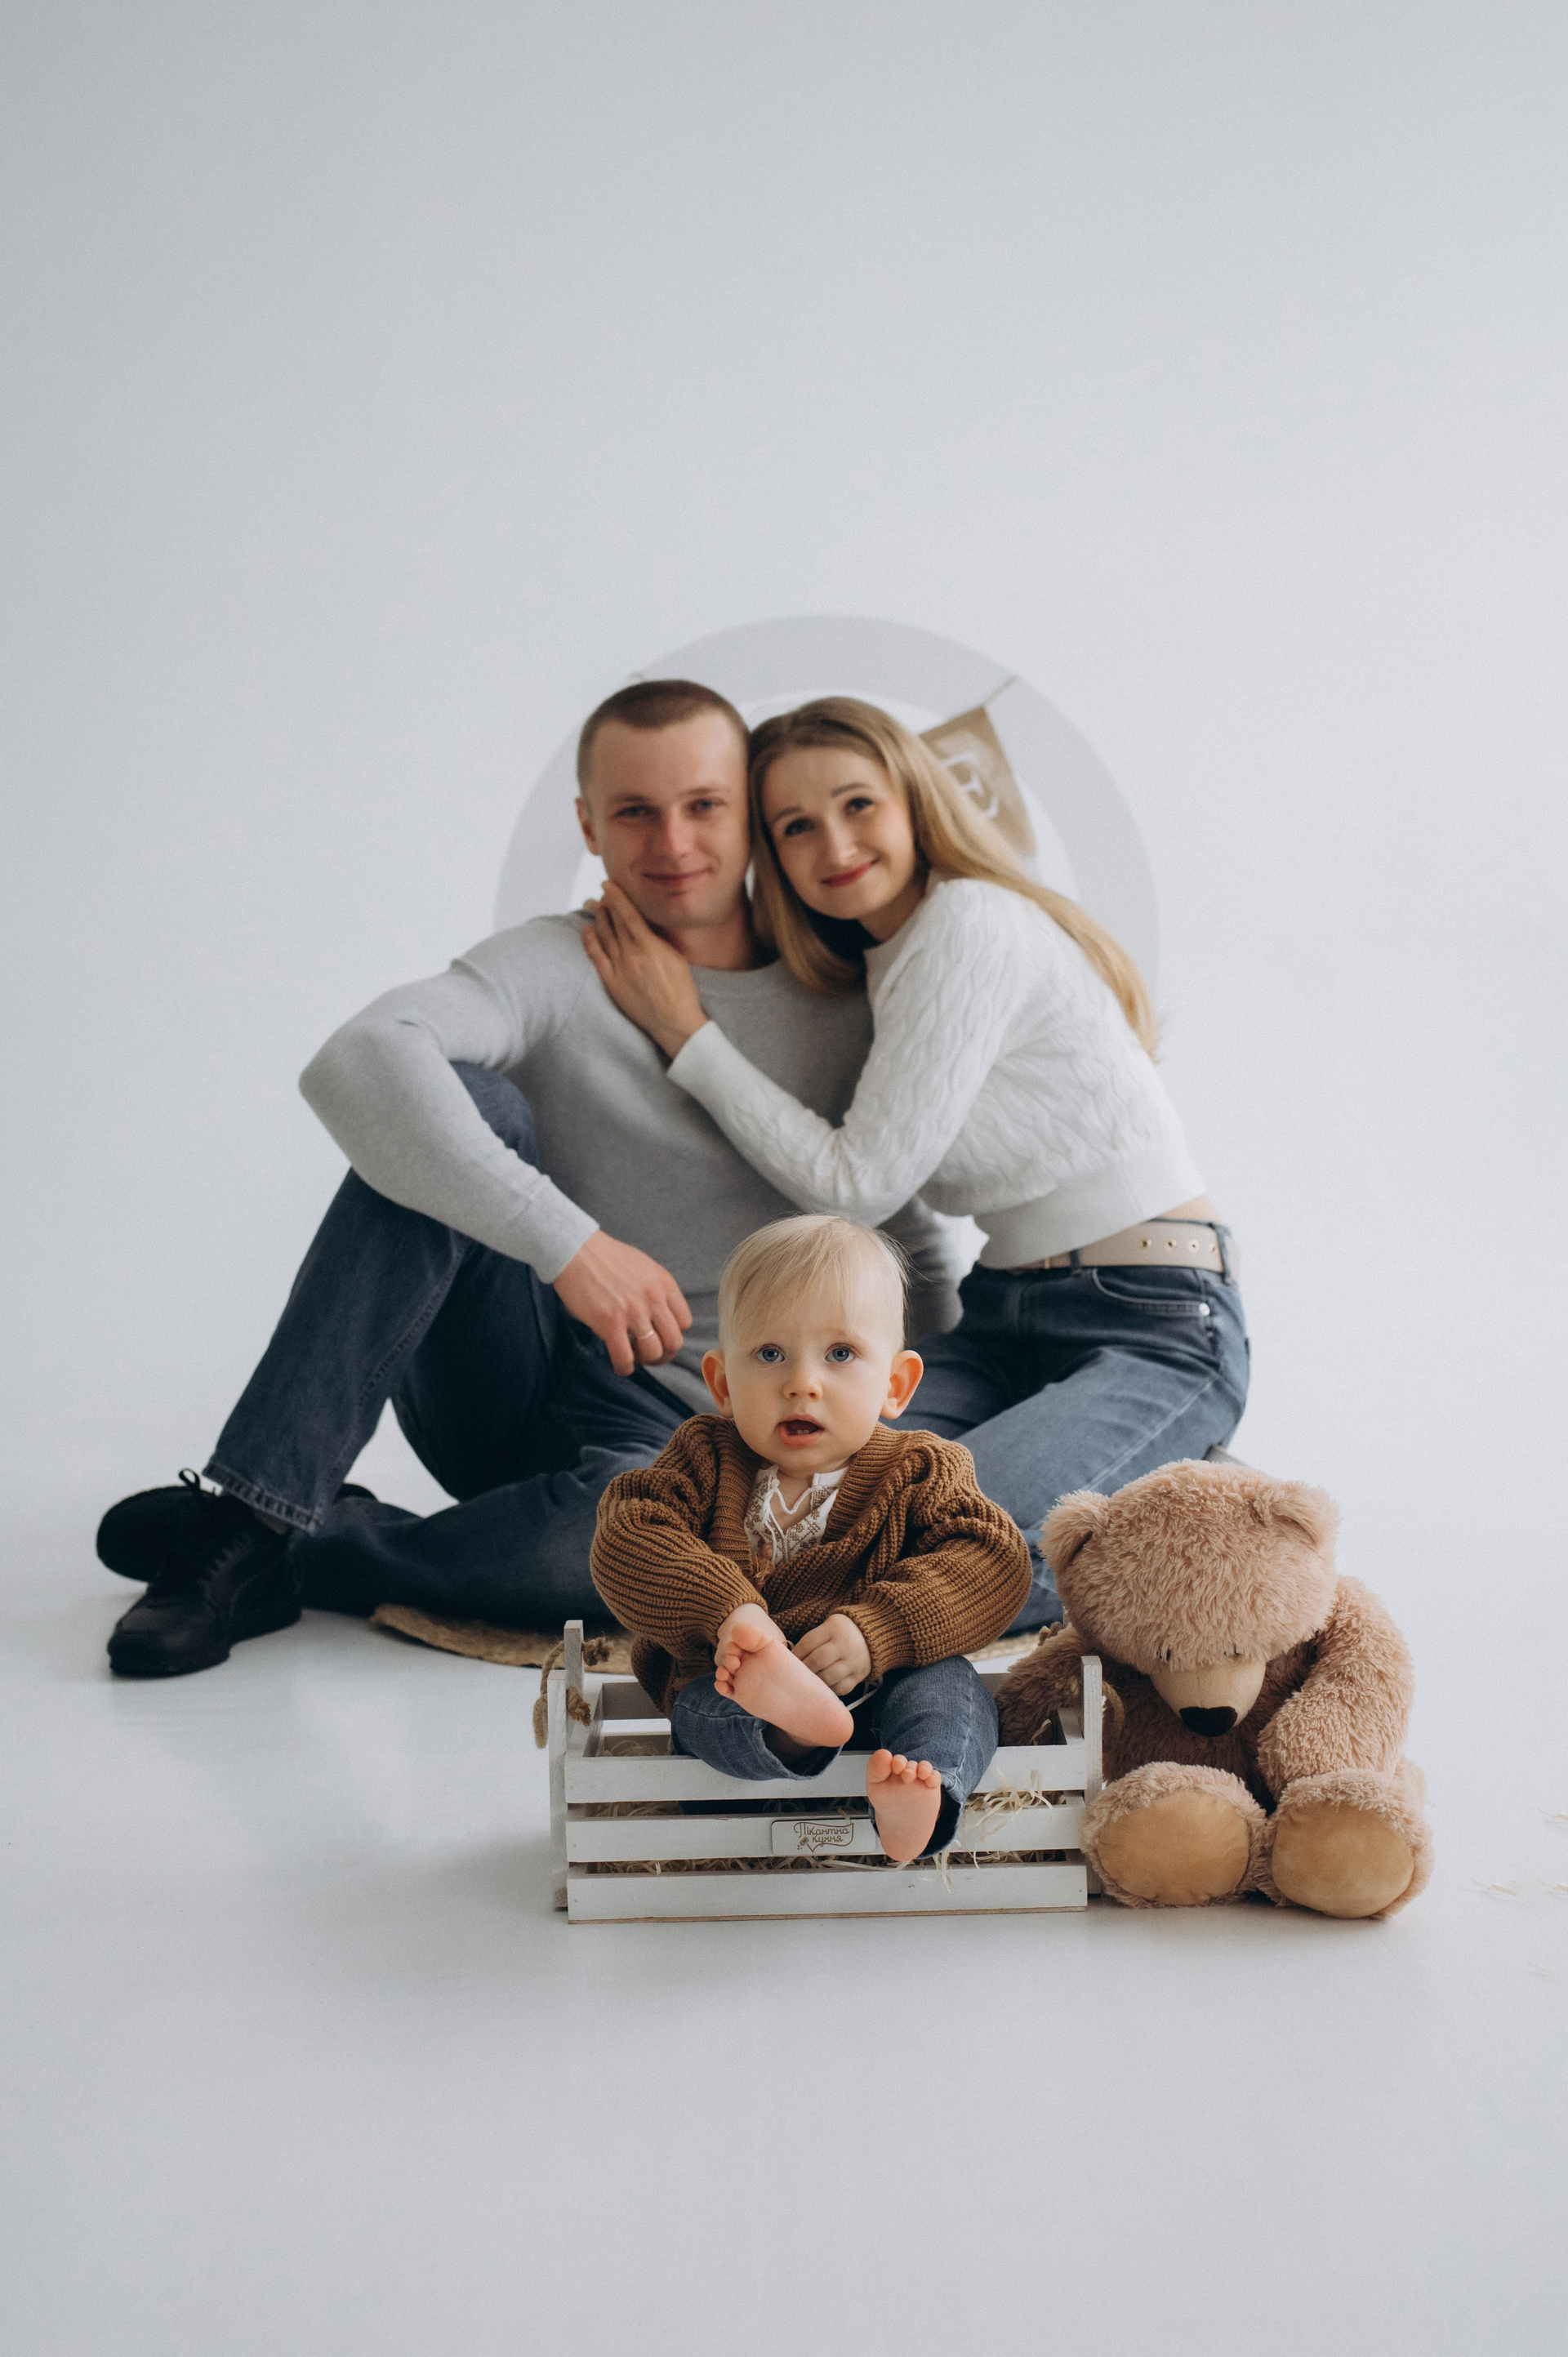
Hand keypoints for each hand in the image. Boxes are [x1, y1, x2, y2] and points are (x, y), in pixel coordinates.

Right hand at [553, 1230, 691, 1377]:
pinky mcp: (610, 1323)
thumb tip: (659, 1314)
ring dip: (645, 1361)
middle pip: (674, 1341)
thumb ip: (656, 1289)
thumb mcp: (643, 1266)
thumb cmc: (605, 1258)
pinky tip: (620, 1365)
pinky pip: (625, 1358)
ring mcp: (633, 1311)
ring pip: (653, 1353)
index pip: (684, 1322)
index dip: (672, 1334)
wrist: (575, 1250)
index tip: (660, 1336)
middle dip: (664, 1354)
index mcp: (664, 1283)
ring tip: (632, 1355)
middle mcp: (653, 1298)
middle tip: (649, 1355)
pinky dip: (624, 1368)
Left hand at [581, 881, 709, 1057]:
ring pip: (603, 936)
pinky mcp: (612, 983)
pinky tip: (587, 930)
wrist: (674, 1022)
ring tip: (594, 906)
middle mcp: (632, 955)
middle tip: (601, 893)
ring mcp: (620, 969)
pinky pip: (596, 957)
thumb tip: (646, 921)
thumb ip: (659, 938)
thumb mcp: (676, 957)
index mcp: (650, 947)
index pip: (628, 914)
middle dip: (606, 904)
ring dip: (598, 918)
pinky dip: (590, 941)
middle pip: (613, 922)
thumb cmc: (681, 990)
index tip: (608, 884)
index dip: (616, 897)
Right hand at [713, 1604, 783, 1696]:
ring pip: (724, 1672)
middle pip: (730, 1656)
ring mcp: (744, 1679)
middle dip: (728, 1657)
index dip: (735, 1643)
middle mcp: (749, 1663)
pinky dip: (720, 1686)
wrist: (799, 1702)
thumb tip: (735, 1629)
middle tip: (735, 1662)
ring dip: (721, 1671)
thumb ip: (755, 1637)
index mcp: (758, 1650)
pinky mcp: (740, 1694)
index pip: (739, 1641)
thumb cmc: (790, 1674)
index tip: (738, 1648)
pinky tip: (724, 1685)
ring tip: (726, 1674)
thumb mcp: (773, 1650)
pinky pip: (725, 1688)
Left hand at [792, 1614, 871, 1695]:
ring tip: (807, 1681)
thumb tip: (789, 1658)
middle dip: (804, 1669)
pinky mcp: (859, 1675)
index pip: (808, 1643)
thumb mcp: (828, 1626)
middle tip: (795, 1674)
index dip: (795, 1654)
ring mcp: (853, 1661)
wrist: (873, 1635)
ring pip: (829, 1676)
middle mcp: (845, 1645)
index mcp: (834, 1628)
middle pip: (818, 1660)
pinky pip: (841, 1688)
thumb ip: (812, 1640)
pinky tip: (822, 1687)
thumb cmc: (841, 1632)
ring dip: (814, 1681)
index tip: (788, 1661)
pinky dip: (829, 1689)